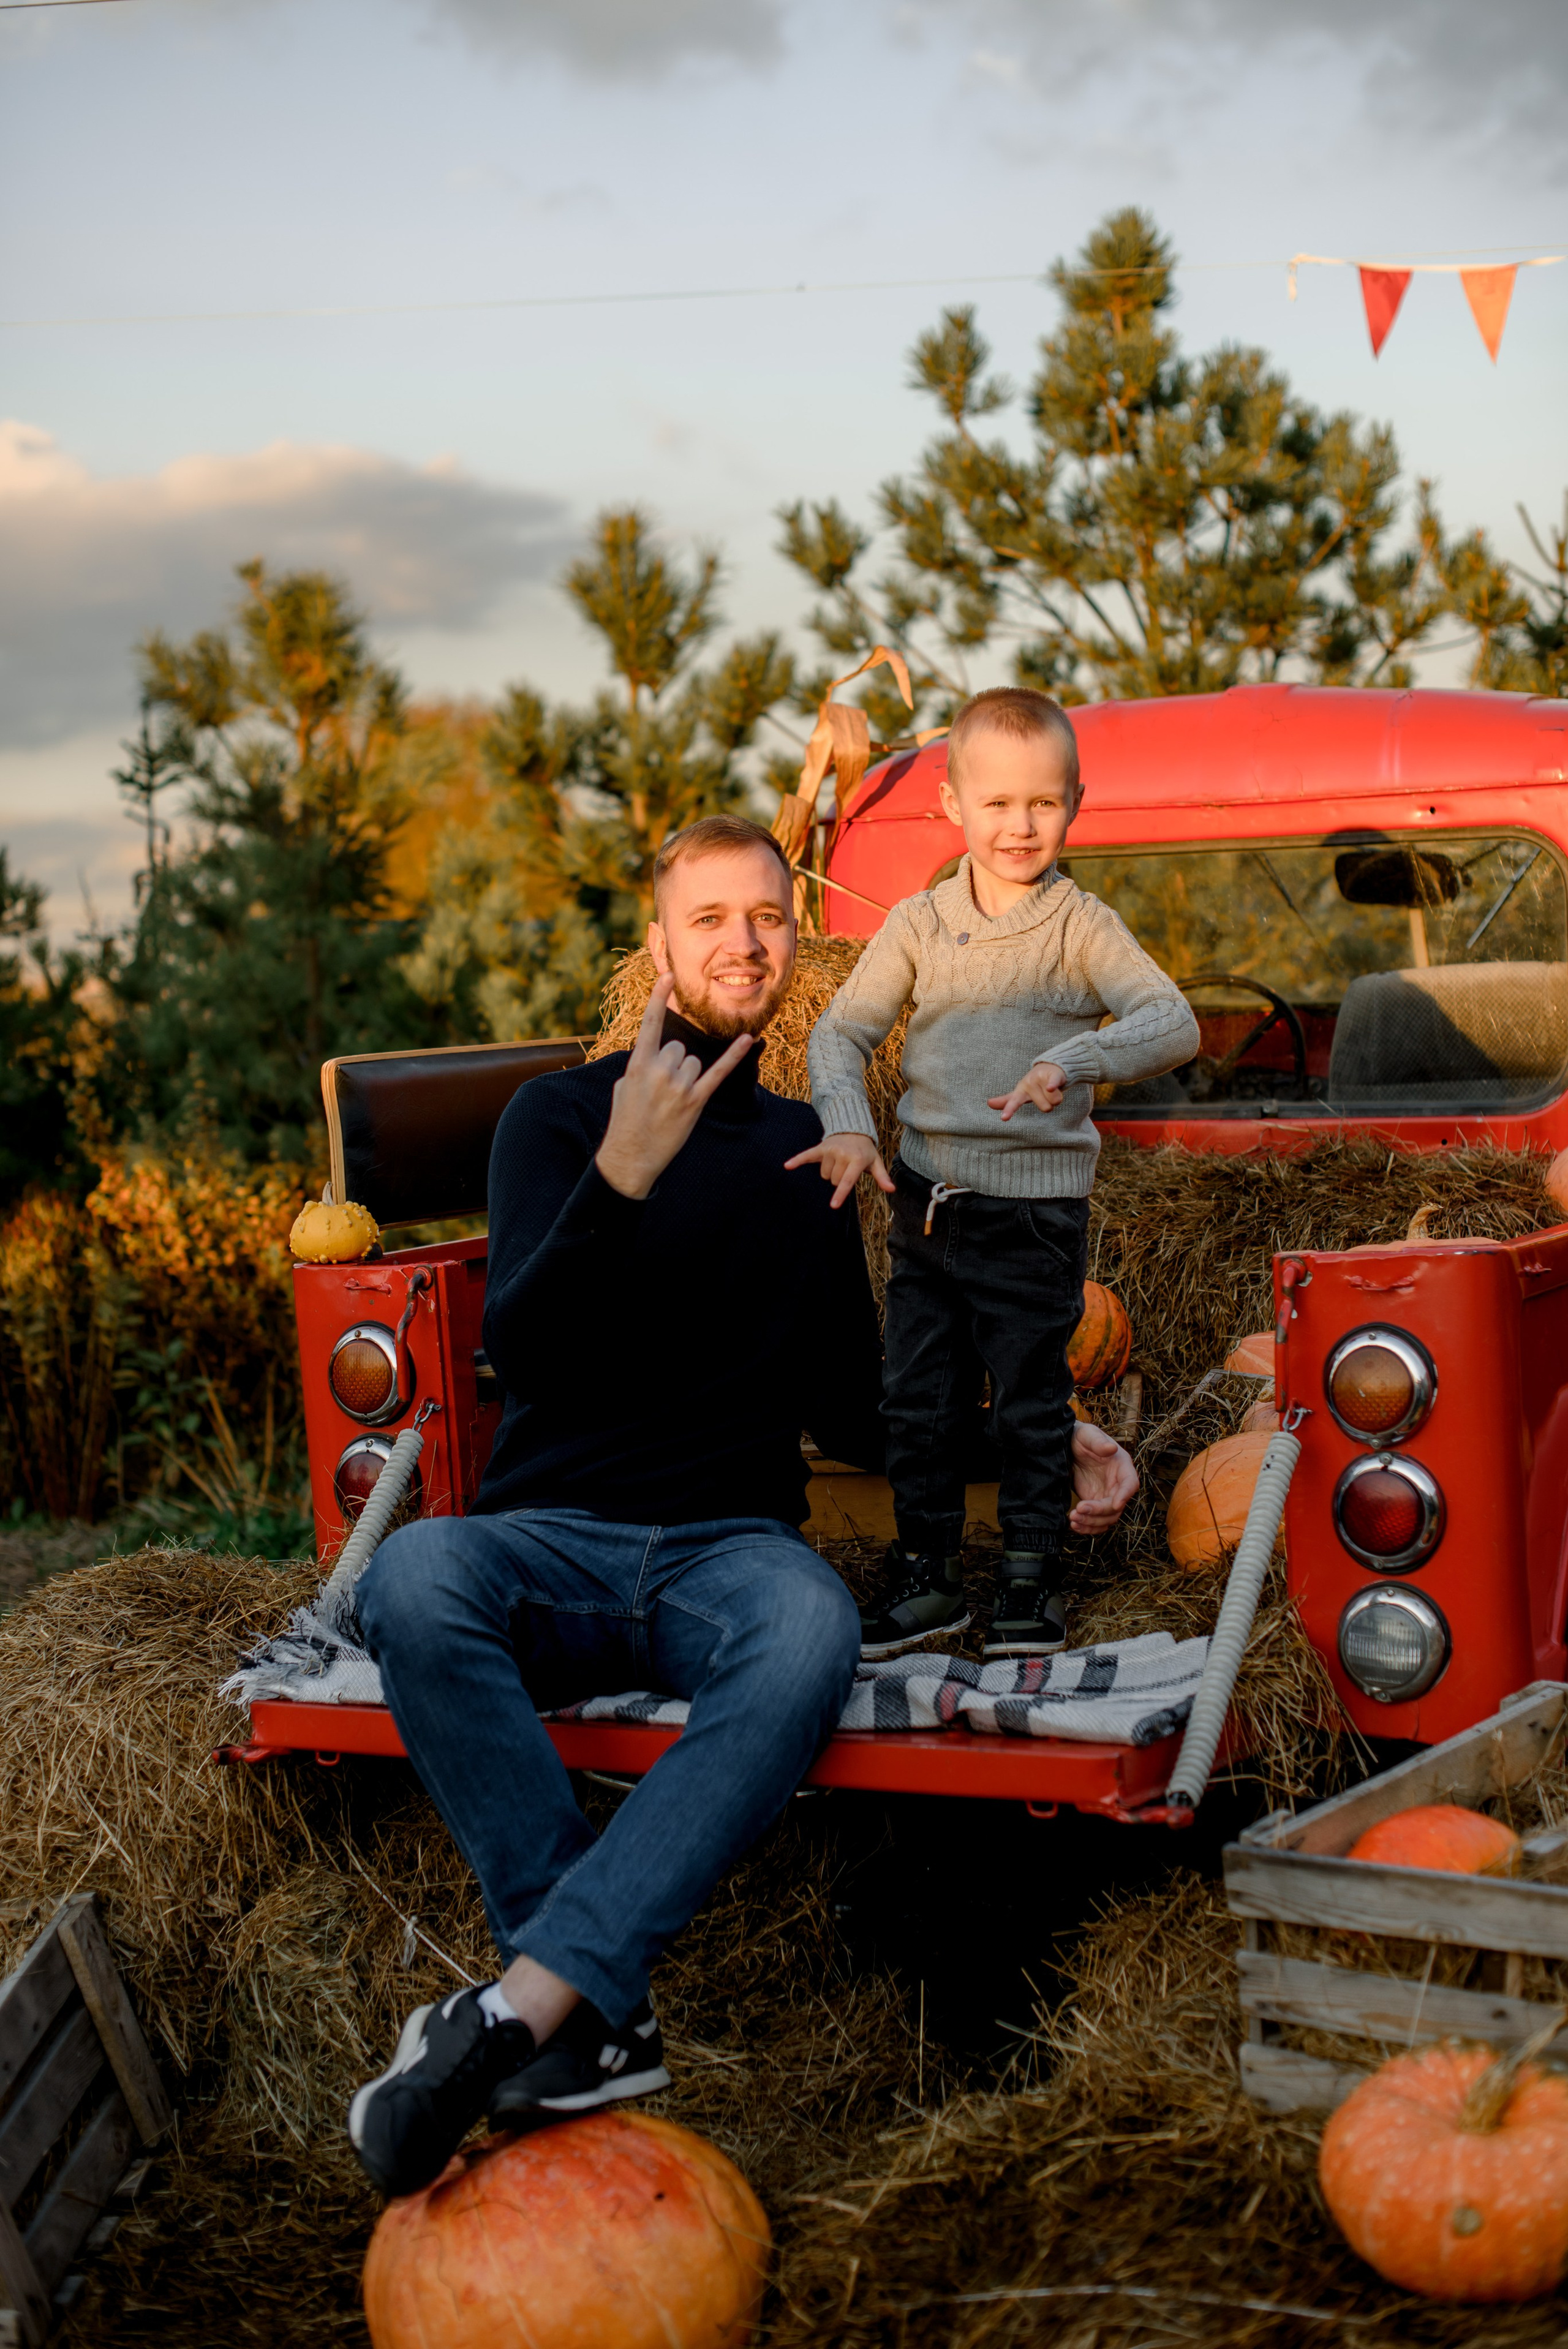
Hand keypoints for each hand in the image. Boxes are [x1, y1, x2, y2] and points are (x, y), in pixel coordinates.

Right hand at [595, 975, 752, 1198]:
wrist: (631, 1155)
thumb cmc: (625, 1120)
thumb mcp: (623, 1086)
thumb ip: (641, 1065)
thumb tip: (655, 1057)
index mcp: (638, 1063)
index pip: (650, 1023)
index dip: (658, 998)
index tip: (667, 975)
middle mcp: (660, 1069)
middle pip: (679, 1047)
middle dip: (672, 1065)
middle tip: (660, 1090)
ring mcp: (679, 1085)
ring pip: (694, 1062)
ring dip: (686, 1078)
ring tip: (671, 1100)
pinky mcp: (695, 1100)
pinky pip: (719, 1072)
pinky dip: (734, 1056)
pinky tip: (748, 1039)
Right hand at [783, 1129, 895, 1210]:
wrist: (854, 1129)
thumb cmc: (865, 1151)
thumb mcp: (875, 1163)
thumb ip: (882, 1177)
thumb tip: (892, 1190)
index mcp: (856, 1160)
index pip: (847, 1181)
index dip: (841, 1194)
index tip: (833, 1205)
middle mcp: (842, 1155)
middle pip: (834, 1181)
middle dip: (839, 1180)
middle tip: (846, 1169)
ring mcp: (830, 1150)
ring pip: (824, 1174)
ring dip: (830, 1173)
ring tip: (839, 1163)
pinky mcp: (820, 1147)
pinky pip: (807, 1155)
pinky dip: (797, 1160)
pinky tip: (787, 1166)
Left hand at [989, 1061, 1067, 1122]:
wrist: (1051, 1067)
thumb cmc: (1035, 1085)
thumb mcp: (1021, 1093)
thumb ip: (1007, 1101)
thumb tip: (988, 1103)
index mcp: (1021, 1091)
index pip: (1014, 1102)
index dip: (1009, 1110)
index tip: (1004, 1118)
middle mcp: (1029, 1084)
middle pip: (1046, 1108)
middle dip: (1050, 1104)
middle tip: (1046, 1095)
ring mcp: (1040, 1078)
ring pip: (1054, 1102)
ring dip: (1057, 1098)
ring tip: (1053, 1090)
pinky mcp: (1052, 1074)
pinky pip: (1053, 1083)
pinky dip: (1053, 1086)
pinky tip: (1050, 1088)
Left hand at [1068, 1418, 1136, 1534]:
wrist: (1068, 1446)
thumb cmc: (1081, 1437)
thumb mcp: (1088, 1434)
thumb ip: (1098, 1442)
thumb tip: (1111, 1448)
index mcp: (1122, 1466)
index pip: (1130, 1483)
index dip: (1125, 1495)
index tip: (1115, 1504)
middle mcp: (1117, 1484)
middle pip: (1116, 1507)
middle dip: (1099, 1512)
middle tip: (1079, 1509)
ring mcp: (1106, 1496)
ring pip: (1107, 1519)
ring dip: (1091, 1523)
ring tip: (1073, 1519)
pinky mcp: (1094, 1503)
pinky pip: (1096, 1521)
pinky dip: (1087, 1527)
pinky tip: (1074, 1525)